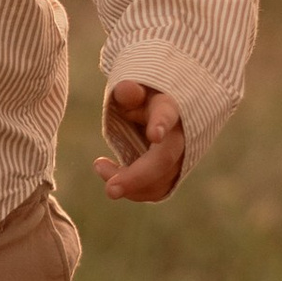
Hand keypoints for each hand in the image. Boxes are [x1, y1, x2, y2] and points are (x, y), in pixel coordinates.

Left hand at [94, 81, 186, 203]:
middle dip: (137, 177)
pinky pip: (155, 191)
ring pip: (159, 181)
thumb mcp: (136, 89)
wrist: (168, 111)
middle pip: (164, 160)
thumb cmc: (145, 99)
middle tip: (110, 190)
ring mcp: (181, 158)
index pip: (167, 114)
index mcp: (170, 108)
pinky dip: (134, 191)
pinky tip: (114, 178)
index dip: (161, 123)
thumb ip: (129, 91)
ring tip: (101, 165)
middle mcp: (181, 136)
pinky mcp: (173, 174)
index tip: (155, 134)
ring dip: (129, 185)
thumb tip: (127, 90)